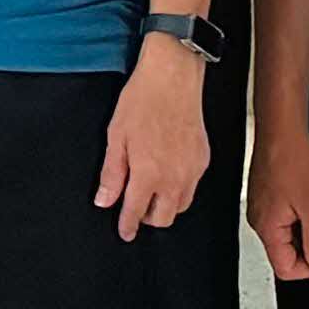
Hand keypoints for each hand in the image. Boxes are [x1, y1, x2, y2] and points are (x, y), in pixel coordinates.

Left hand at [93, 38, 209, 237]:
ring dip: (165, 207)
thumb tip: (104, 200)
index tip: (124, 232)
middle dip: (147, 218)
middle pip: (163, 218)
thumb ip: (111, 174)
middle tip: (135, 208)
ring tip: (151, 193)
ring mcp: (192, 170)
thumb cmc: (143, 100)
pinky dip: (179, 190)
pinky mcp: (203, 160)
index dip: (127, 226)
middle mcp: (174, 178)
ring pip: (180, 206)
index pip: (136, 213)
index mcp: (149, 174)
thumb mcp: (116, 136)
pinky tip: (168, 176)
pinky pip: (192, 188)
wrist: (173, 77)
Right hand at [248, 128, 308, 278]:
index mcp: (266, 228)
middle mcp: (259, 220)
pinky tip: (307, 193)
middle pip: (286, 252)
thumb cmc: (293, 160)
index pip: (285, 269)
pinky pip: (285, 216)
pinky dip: (300, 211)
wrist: (281, 129)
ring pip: (288, 233)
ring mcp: (261, 206)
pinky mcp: (266, 194)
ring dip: (306, 224)